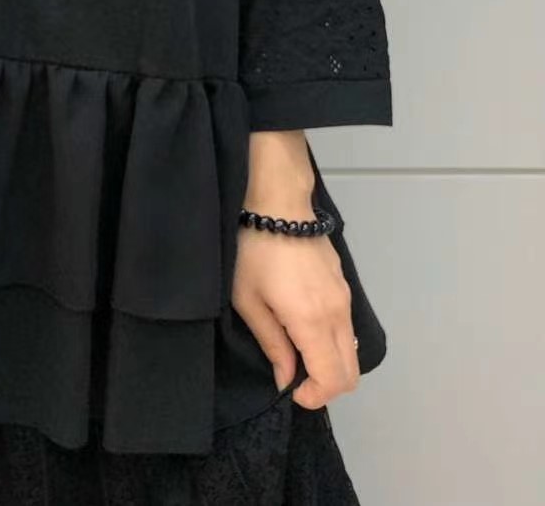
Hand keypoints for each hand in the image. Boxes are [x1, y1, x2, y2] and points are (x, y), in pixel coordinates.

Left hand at [231, 132, 359, 409]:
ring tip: (298, 352)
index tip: (291, 390)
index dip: (314, 396)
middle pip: (351, 372)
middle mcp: (338, 315)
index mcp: (312, 322)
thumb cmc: (254, 252)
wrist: (279, 205)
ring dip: (332, 364)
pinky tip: (307, 329)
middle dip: (326, 386)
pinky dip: (335, 342)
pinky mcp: (345, 286)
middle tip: (295, 377)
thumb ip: (272, 344)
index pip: (333, 379)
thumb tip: (287, 378)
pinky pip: (349, 329)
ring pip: (353, 351)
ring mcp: (346, 299)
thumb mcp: (249, 300)